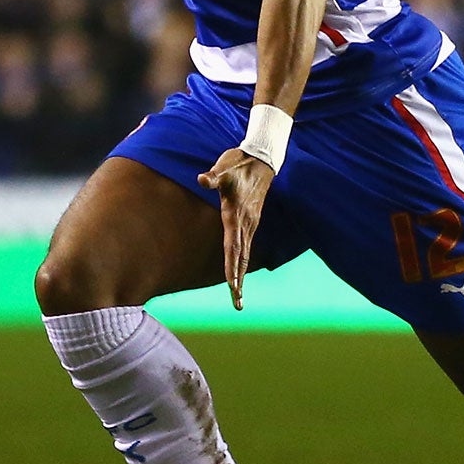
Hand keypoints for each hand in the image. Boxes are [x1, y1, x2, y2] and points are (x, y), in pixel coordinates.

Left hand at [198, 148, 275, 308]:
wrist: (262, 158)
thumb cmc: (238, 163)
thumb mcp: (224, 167)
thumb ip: (213, 176)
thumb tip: (202, 179)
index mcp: (236, 215)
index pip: (234, 246)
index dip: (232, 267)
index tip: (232, 286)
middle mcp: (245, 223)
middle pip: (242, 258)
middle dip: (238, 282)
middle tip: (237, 304)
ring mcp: (250, 223)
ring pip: (246, 255)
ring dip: (241, 276)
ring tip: (238, 296)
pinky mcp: (251, 221)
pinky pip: (247, 247)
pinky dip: (243, 263)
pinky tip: (239, 273)